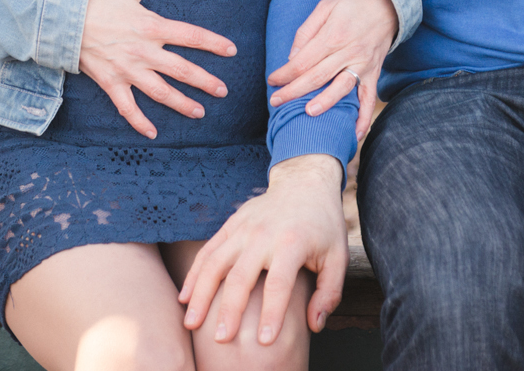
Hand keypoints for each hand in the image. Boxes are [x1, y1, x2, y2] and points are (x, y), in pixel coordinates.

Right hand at [79, 0, 236, 138]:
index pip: (191, 36)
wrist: (61, 19)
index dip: (213, 43)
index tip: (231, 50)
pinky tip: (152, 133)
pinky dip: (139, 122)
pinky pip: (127, 107)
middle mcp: (143, 52)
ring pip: (160, 92)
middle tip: (223, 91)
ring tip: (199, 112)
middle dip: (205, 81)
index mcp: (151, 26)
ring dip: (182, 104)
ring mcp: (127, 70)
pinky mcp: (111, 83)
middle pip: (181, 70)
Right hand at [179, 154, 346, 343]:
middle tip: (222, 339)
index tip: (263, 341)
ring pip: (214, 264)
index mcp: (292, 243)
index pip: (278, 285)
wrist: (304, 183)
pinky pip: (207, 251)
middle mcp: (263, 235)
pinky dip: (194, 274)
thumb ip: (329, 293)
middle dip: (229, 311)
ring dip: (201, 295)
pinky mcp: (230, 224)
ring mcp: (243, 228)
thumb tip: (314, 325)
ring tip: (192, 324)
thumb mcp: (338, 257)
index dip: (271, 314)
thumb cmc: (323, 226)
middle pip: (240, 278)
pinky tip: (185, 297)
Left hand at [267, 0, 395, 139]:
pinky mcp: (375, 73)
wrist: (386, 1)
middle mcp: (349, 51)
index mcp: (333, 35)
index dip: (285, 73)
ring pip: (342, 88)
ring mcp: (363, 64)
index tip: (272, 81)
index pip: (303, 60)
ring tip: (307, 113)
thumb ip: (306, 31)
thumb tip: (292, 57)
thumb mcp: (324, 7)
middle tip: (275, 102)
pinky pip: (369, 99)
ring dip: (324, 103)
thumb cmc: (351, 4)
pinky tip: (354, 134)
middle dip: (294, 91)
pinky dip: (363, 118)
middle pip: (317, 76)